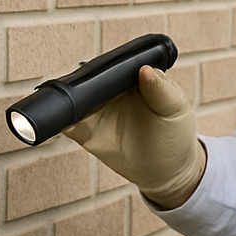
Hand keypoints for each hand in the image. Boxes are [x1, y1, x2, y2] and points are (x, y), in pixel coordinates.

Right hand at [62, 65, 205, 208]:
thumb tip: (144, 68)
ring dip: (63, 98)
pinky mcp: (86, 132)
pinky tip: (61, 120)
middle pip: (86, 78)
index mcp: (132, 78)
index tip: (95, 68)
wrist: (168, 171)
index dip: (102, 65)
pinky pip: (67, 123)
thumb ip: (161, 89)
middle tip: (74, 84)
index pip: (113, 65)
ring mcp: (96, 111)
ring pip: (72, 98)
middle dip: (76, 79)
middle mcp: (110, 91)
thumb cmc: (174, 134)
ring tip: (65, 100)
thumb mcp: (175, 109)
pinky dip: (60, 120)